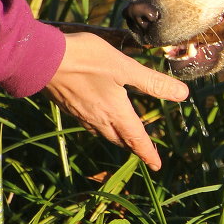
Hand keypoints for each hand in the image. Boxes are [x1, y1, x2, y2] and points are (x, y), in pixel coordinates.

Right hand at [44, 32, 187, 170]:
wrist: (40, 58)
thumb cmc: (85, 59)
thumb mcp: (125, 67)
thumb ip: (152, 82)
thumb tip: (183, 94)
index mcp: (116, 112)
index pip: (137, 139)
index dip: (148, 153)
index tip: (156, 166)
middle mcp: (98, 118)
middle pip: (119, 138)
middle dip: (133, 145)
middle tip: (143, 150)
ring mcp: (80, 113)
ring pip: (102, 132)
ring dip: (115, 137)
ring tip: (124, 137)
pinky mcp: (67, 105)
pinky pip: (88, 124)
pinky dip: (99, 126)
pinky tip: (96, 117)